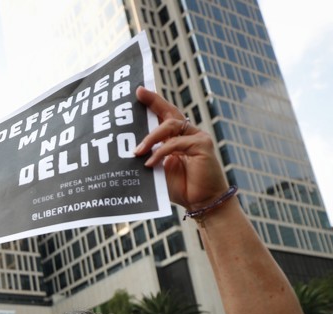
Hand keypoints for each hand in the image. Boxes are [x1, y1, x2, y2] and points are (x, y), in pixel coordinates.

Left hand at [133, 87, 228, 212]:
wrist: (201, 203)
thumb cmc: (181, 188)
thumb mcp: (159, 170)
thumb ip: (150, 157)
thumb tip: (130, 150)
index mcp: (178, 138)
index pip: (165, 116)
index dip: (154, 103)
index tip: (139, 91)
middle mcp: (189, 134)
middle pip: (170, 113)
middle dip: (153, 102)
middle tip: (138, 94)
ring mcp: (197, 138)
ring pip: (171, 126)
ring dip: (151, 137)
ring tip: (136, 151)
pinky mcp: (203, 145)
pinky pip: (176, 143)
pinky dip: (160, 152)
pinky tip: (149, 163)